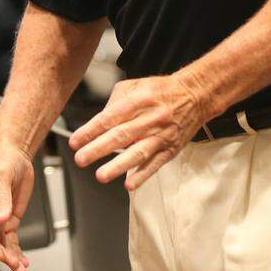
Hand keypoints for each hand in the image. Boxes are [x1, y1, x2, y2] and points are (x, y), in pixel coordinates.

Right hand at [0, 142, 33, 270]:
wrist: (14, 155)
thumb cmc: (1, 160)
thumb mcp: (1, 176)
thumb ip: (1, 198)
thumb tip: (0, 218)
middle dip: (2, 254)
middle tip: (15, 265)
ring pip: (1, 243)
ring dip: (10, 257)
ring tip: (21, 270)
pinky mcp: (8, 220)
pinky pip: (11, 240)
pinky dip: (16, 251)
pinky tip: (22, 262)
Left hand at [69, 73, 206, 189]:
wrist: (195, 96)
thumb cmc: (160, 91)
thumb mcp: (133, 86)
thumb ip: (113, 103)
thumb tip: (97, 123)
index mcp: (138, 100)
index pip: (110, 117)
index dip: (91, 130)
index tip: (75, 141)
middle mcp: (150, 118)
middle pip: (121, 135)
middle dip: (98, 149)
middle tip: (81, 158)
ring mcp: (162, 136)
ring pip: (138, 152)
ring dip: (118, 166)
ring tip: (101, 175)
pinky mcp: (170, 149)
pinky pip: (155, 164)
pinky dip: (142, 175)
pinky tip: (129, 184)